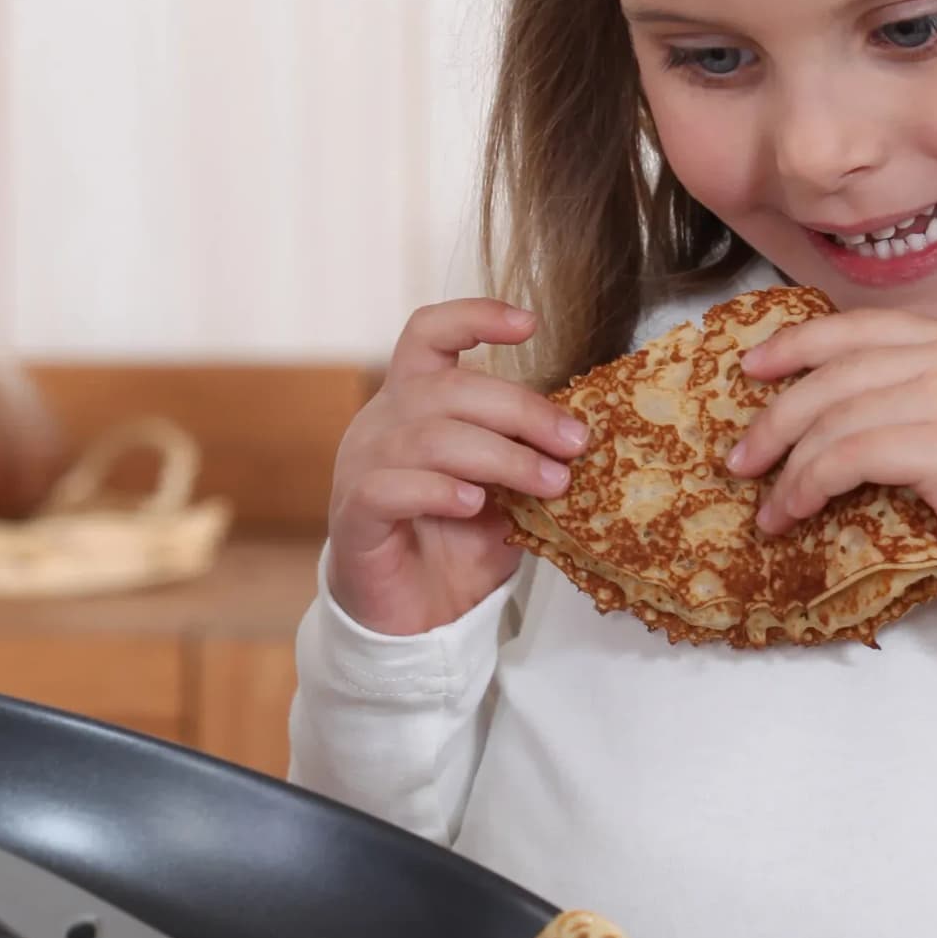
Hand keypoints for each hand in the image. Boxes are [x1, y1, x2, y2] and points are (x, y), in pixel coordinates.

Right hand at [327, 300, 588, 637]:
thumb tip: (583, 434)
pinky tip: (474, 505)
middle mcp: (381, 423)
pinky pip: (390, 486)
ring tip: (550, 483)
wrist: (416, 620)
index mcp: (413, 402)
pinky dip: (438, 490)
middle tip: (574, 443)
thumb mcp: (506, 492)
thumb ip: (528, 457)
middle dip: (522, 411)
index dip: (473, 317)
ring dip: (500, 457)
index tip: (528, 325)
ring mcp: (361, 466)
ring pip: (428, 437)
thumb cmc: (457, 545)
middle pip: (449, 389)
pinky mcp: (354, 514)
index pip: (428, 334)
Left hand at [726, 307, 936, 536]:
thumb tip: (826, 394)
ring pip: (836, 419)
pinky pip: (849, 458)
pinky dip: (809, 485)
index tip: (751, 367)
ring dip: (790, 467)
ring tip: (768, 505)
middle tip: (742, 457)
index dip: (797, 343)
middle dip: (778, 417)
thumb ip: (914, 381)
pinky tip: (795, 512)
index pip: (859, 326)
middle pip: (836, 374)